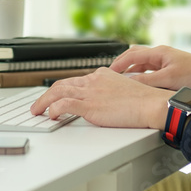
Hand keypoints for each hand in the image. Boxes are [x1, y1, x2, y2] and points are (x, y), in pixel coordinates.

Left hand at [30, 67, 171, 128]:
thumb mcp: (123, 90)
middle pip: (61, 84)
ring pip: (57, 92)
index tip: (54, 97)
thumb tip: (104, 103)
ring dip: (44, 102)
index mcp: (101, 75)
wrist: (152, 104)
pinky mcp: (90, 105)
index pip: (74, 80)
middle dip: (46, 95)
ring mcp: (91, 92)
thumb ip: (110, 93)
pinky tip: (51, 115)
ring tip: (37, 111)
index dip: (61, 89)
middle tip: (38, 105)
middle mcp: (93, 80)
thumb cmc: (144, 101)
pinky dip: (54, 109)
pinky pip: (65, 104)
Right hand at [109, 45, 190, 90]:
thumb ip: (147, 81)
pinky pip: (149, 68)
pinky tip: (138, 82)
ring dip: (131, 68)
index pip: (131, 55)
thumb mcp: (168, 79)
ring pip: (141, 62)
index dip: (117, 63)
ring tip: (121, 78)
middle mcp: (160, 53)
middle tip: (111, 73)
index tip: (107, 72)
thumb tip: (129, 82)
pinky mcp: (169, 66)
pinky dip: (140, 73)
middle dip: (121, 63)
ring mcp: (164, 59)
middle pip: (134, 54)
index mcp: (158, 52)